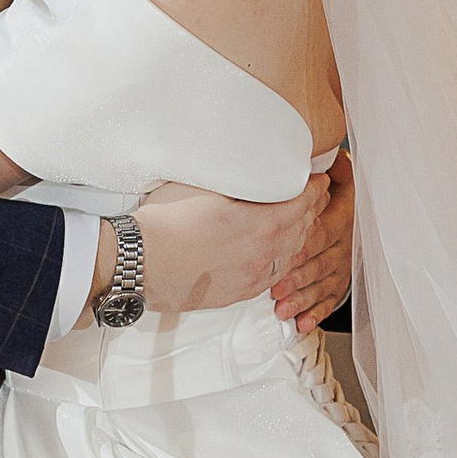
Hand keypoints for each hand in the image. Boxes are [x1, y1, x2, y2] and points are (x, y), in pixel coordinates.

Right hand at [129, 174, 325, 316]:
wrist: (137, 263)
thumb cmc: (163, 223)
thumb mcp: (202, 185)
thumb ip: (235, 177)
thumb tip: (249, 164)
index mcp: (259, 224)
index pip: (301, 203)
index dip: (314, 188)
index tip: (319, 178)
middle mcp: (262, 255)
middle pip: (301, 229)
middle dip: (311, 209)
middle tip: (315, 195)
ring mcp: (251, 277)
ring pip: (290, 255)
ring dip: (300, 235)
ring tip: (300, 221)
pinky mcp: (238, 293)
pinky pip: (274, 275)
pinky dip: (284, 259)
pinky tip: (279, 252)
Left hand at [270, 150, 353, 330]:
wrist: (367, 207)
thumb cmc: (343, 191)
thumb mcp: (342, 175)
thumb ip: (329, 169)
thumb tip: (322, 157)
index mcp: (343, 217)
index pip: (321, 232)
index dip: (302, 245)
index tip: (282, 255)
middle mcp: (345, 243)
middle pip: (320, 262)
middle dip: (298, 278)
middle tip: (276, 290)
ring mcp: (343, 264)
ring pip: (323, 284)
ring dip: (303, 299)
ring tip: (283, 310)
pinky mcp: (340, 280)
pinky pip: (329, 299)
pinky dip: (315, 312)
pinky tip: (302, 323)